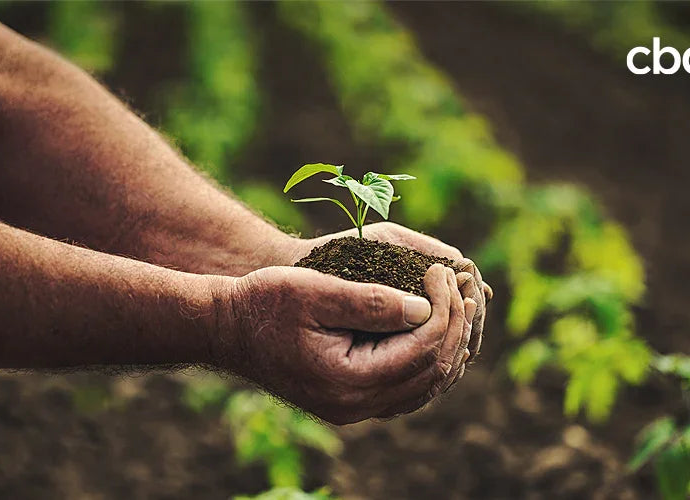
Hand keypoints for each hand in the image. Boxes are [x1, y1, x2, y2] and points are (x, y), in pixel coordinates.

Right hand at [222, 263, 472, 424]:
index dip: (443, 307)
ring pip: (425, 385)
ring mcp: (353, 408)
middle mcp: (355, 405)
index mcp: (348, 381)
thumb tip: (424, 307)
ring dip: (447, 343)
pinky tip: (435, 328)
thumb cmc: (264, 302)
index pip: (423, 348)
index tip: (441, 270)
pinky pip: (407, 388)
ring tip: (458, 303)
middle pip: (432, 371)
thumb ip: (371, 302)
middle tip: (462, 284)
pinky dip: (428, 359)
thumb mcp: (315, 292)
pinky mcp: (351, 399)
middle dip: (454, 324)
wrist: (227, 328)